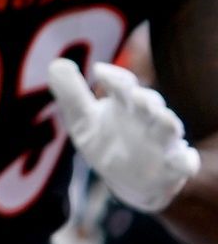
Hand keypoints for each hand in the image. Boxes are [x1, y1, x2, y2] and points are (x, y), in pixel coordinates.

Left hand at [48, 57, 200, 211]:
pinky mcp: (171, 168)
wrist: (124, 180)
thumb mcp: (81, 120)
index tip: (98, 71)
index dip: (114, 76)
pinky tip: (184, 158)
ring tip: (163, 117)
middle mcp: (145, 118)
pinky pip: (184, 163)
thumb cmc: (104, 140)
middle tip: (137, 96)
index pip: (123, 83)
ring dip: (167, 121)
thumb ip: (71, 94)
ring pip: (169, 127)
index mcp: (123, 103)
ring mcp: (160, 142)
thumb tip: (57, 63)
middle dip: (144, 98)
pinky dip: (186, 160)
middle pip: (149, 101)